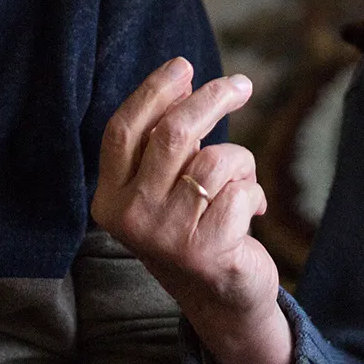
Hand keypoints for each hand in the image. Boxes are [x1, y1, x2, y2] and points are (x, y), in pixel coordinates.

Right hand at [92, 57, 291, 363]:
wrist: (221, 298)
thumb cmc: (192, 224)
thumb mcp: (164, 184)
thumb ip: (163, 139)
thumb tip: (182, 75)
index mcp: (109, 198)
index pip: (123, 130)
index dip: (153, 91)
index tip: (184, 65)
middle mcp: (130, 217)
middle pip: (172, 133)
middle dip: (212, 99)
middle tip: (241, 86)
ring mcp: (166, 236)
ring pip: (215, 160)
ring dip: (241, 161)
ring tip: (241, 181)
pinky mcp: (206, 250)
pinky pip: (241, 190)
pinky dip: (254, 192)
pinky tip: (249, 213)